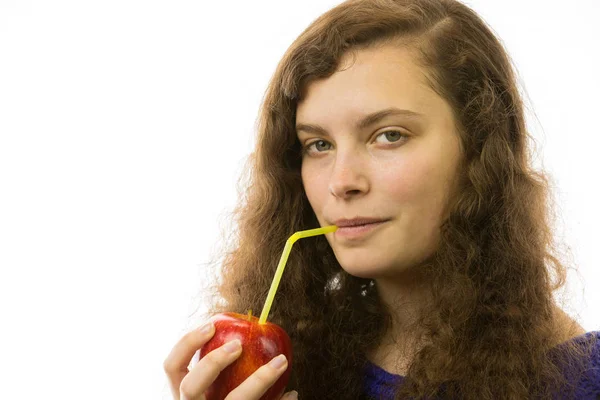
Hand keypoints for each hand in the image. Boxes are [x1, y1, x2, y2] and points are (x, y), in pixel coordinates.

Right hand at [163, 321, 297, 399]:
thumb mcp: (218, 395)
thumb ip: (227, 375)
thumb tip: (261, 344)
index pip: (172, 367)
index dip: (187, 343)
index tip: (212, 324)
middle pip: (190, 385)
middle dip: (212, 361)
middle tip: (238, 345)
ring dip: (259, 379)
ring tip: (280, 361)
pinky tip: (293, 395)